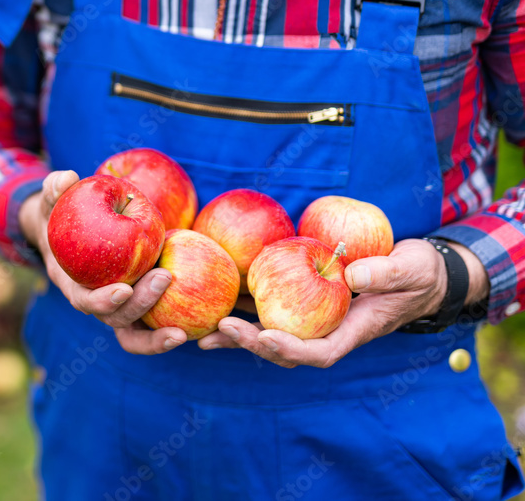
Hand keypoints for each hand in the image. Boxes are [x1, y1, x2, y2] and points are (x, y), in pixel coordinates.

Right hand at [19, 170, 186, 354]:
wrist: (71, 232)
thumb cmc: (62, 213)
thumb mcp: (53, 198)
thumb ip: (56, 188)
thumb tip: (66, 179)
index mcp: (72, 282)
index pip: (84, 300)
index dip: (103, 300)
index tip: (124, 288)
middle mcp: (95, 302)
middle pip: (115, 319)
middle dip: (140, 305)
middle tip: (164, 278)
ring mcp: (117, 308)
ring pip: (134, 335)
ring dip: (156, 337)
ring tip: (183, 333)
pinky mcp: (137, 305)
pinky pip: (152, 326)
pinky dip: (168, 332)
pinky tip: (194, 328)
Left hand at [197, 238, 485, 367]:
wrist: (419, 270)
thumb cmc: (419, 272)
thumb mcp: (410, 269)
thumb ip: (384, 273)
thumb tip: (352, 275)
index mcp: (353, 331)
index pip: (319, 352)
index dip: (291, 350)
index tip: (265, 338)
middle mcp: (329, 330)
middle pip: (286, 348)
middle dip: (252, 343)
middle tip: (220, 330)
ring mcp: (316, 318)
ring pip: (272, 332)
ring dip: (239, 335)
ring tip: (203, 333)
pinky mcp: (305, 301)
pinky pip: (273, 309)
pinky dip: (246, 308)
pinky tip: (218, 300)